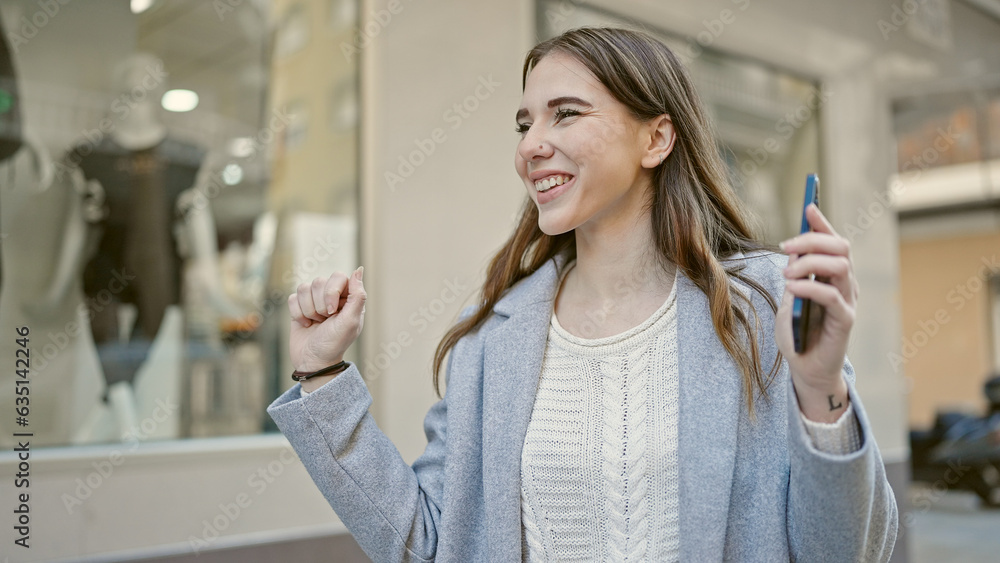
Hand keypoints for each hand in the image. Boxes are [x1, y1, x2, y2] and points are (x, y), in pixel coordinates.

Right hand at [288, 266, 365, 372]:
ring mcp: (314, 300)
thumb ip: (358, 295)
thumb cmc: (335, 343)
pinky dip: (298, 314)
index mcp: (349, 298)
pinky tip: (306, 325)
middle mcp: (332, 296)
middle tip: (325, 320)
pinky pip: (293, 297)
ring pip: (304, 288)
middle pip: (319, 281)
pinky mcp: (299, 307)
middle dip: (320, 305)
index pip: (339, 277)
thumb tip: (358, 269)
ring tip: (316, 323)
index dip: (332, 292)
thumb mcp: (350, 321)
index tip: (333, 312)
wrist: (313, 362)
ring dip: (309, 310)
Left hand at [774, 204, 858, 421]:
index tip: (809, 206)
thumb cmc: (797, 330)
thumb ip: (794, 275)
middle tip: (785, 247)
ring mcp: (848, 301)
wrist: (804, 366)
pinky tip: (793, 287)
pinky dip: (810, 286)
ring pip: (840, 266)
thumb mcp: (789, 296)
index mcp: (832, 274)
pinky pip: (832, 295)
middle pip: (840, 247)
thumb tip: (791, 251)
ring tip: (787, 274)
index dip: (822, 223)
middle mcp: (845, 284)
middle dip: (812, 240)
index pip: (833, 241)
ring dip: (809, 263)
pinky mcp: (845, 320)